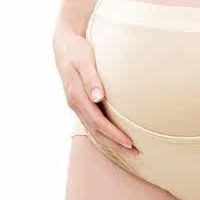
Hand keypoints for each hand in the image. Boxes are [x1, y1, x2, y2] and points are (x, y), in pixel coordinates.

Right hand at [53, 25, 140, 157]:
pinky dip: (104, 135)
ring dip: (111, 143)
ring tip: (130, 152)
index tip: (129, 143)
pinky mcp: (81, 104)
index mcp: (76, 96)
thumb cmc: (77, 50)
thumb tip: (97, 97)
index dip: (113, 134)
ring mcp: (77, 106)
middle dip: (115, 145)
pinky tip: (115, 140)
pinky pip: (92, 125)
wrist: (63, 45)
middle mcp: (76, 105)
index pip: (97, 122)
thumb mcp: (83, 60)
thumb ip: (91, 78)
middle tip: (136, 154)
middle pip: (96, 132)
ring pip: (94, 131)